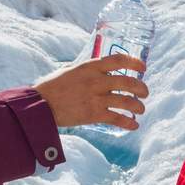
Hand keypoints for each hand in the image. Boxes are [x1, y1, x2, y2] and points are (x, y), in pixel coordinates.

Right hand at [34, 54, 149, 129]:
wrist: (40, 105)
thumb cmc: (52, 86)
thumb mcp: (71, 70)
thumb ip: (87, 70)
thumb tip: (101, 70)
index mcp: (90, 66)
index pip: (119, 60)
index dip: (135, 63)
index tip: (143, 68)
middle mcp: (96, 81)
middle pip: (128, 81)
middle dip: (141, 88)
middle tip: (144, 92)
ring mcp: (96, 98)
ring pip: (126, 101)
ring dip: (138, 105)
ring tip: (141, 108)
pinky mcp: (93, 114)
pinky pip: (117, 118)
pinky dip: (128, 122)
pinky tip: (134, 125)